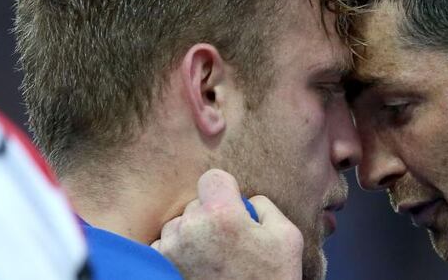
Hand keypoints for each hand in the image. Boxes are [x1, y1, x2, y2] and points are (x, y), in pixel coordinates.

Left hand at [152, 169, 302, 279]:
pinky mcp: (159, 267)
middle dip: (210, 216)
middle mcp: (191, 228)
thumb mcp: (287, 237)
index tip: (233, 206)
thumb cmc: (271, 279)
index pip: (212, 178)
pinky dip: (178, 253)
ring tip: (213, 258)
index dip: (225, 189)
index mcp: (222, 214)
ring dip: (192, 235)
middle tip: (228, 242)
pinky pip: (164, 246)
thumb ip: (265, 206)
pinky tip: (198, 268)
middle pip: (196, 204)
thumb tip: (246, 200)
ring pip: (179, 225)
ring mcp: (171, 249)